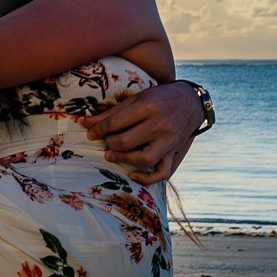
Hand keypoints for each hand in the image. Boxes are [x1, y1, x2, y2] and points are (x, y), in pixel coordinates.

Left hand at [77, 81, 202, 183]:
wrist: (191, 102)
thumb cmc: (159, 98)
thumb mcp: (136, 99)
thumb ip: (111, 113)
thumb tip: (85, 123)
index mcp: (148, 107)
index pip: (115, 123)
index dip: (98, 130)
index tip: (91, 133)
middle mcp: (160, 125)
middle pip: (126, 142)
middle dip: (109, 143)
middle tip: (105, 141)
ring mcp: (168, 141)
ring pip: (143, 159)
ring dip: (123, 159)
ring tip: (111, 155)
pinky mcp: (173, 152)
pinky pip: (162, 172)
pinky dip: (147, 178)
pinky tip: (132, 174)